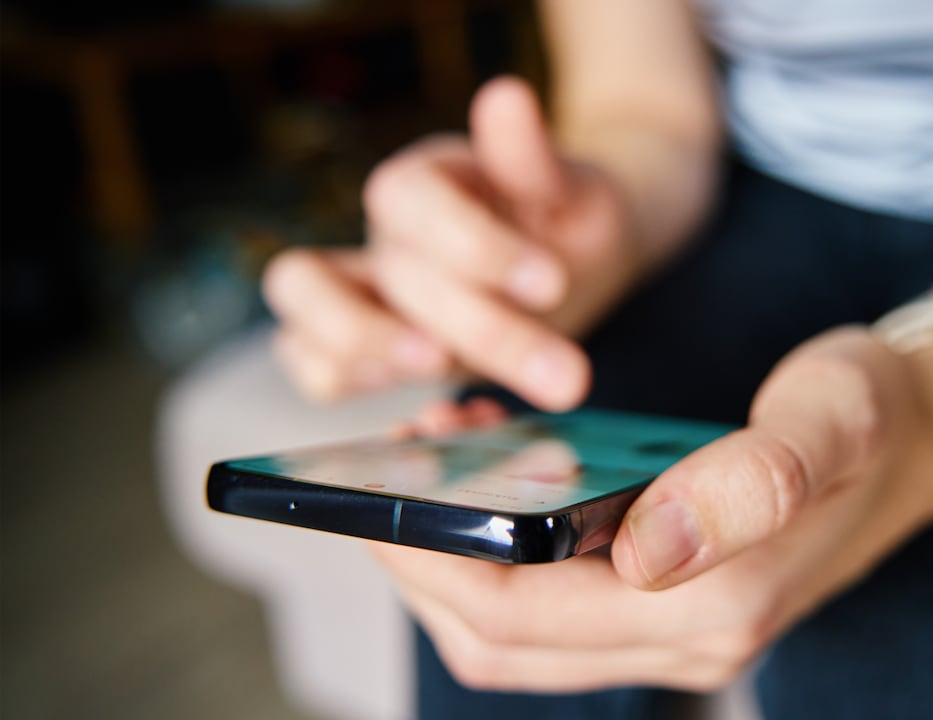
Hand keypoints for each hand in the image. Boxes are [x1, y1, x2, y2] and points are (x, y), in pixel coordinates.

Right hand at [262, 77, 639, 407]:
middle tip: (562, 375)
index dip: (474, 244)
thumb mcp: (573, 189)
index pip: (410, 197)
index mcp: (426, 179)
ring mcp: (364, 294)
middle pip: (391, 274)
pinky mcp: (365, 351)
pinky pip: (313, 367)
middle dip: (480, 327)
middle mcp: (384, 235)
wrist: (571, 255)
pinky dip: (352, 389)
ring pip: (301, 312)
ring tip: (450, 375)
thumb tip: (506, 97)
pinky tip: (439, 408)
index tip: (551, 284)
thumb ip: (533, 159)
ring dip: (370, 350)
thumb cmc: (566, 216)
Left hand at [371, 327, 932, 690]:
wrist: (926, 434)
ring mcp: (680, 632)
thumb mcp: (829, 421)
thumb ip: (752, 484)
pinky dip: (505, 563)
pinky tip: (499, 481)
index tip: (379, 491)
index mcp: (716, 603)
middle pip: (503, 640)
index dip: (434, 561)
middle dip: (424, 566)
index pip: (523, 613)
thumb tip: (648, 550)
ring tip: (435, 469)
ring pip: (521, 636)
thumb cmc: (873, 413)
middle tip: (386, 477)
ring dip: (458, 567)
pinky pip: (557, 610)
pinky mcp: (673, 606)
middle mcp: (690, 641)